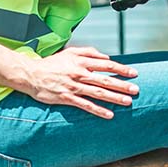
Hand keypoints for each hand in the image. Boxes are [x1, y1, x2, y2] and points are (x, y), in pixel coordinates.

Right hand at [16, 46, 138, 118]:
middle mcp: (79, 73)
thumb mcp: (71, 52)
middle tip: (136, 90)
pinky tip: (109, 114)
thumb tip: (106, 57)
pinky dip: (98, 110)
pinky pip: (85, 105)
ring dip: (114, 97)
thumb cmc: (52, 63)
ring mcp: (73, 87)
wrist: (31, 74)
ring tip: (128, 102)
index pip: (106, 65)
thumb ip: (89, 52)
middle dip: (122, 85)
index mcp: (81, 61)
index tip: (134, 73)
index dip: (121, 69)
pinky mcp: (67, 98)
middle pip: (105, 80)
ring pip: (98, 92)